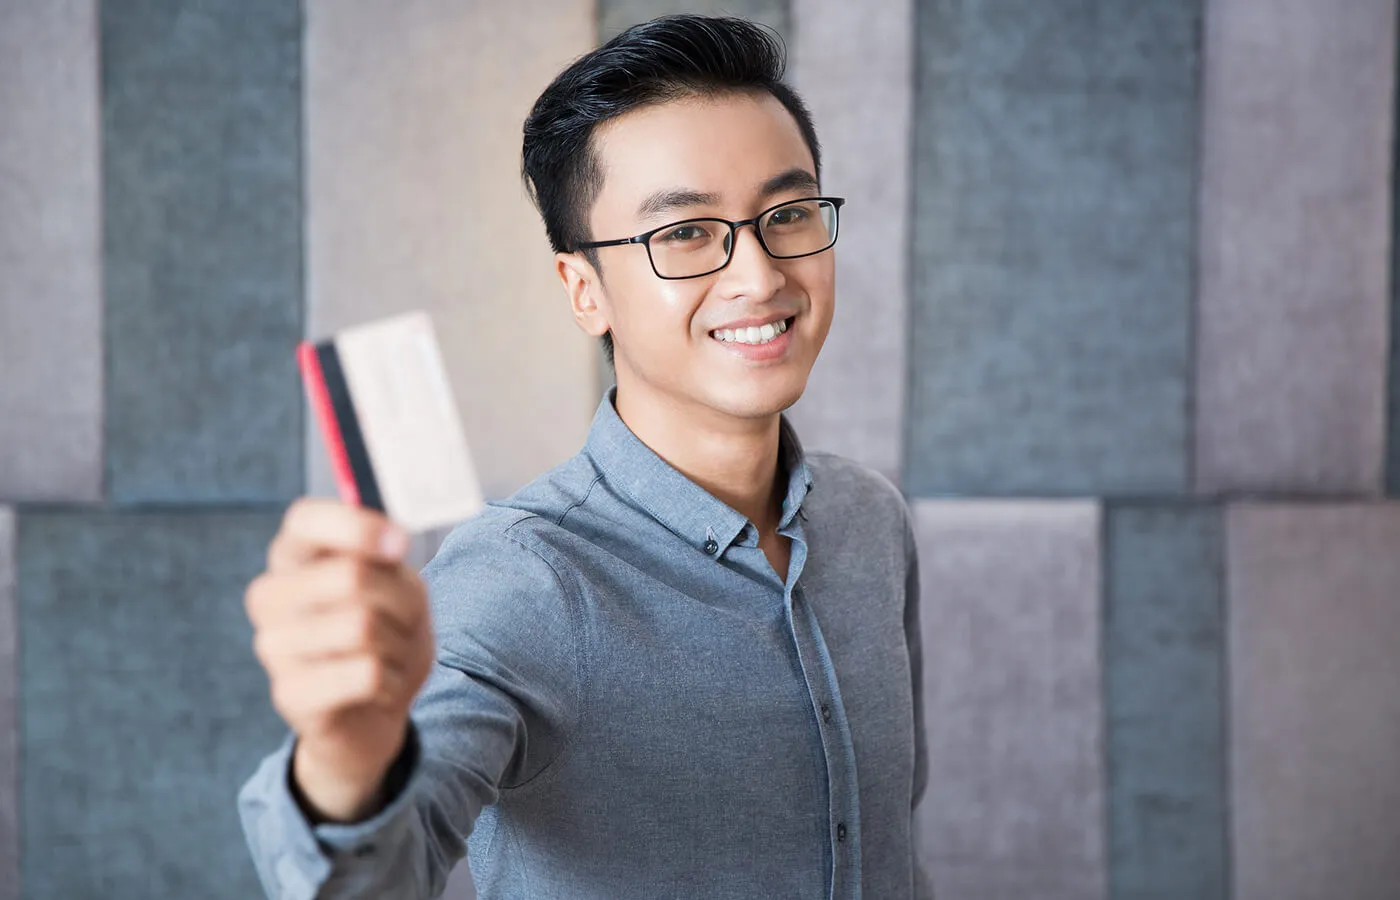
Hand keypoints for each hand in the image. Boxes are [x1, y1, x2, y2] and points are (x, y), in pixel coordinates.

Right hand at [245, 498, 434, 821]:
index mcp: (292, 557)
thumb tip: (391, 540)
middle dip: (401, 602)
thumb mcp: (400, 589)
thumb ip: (389, 559)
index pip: (305, 519)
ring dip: (399, 645)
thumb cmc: (384, 636)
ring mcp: (271, 646)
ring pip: (362, 626)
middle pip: (350, 575)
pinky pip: (366, 673)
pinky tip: (378, 690)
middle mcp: (269, 596)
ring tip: (388, 658)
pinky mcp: (288, 694)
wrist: (373, 715)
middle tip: (404, 623)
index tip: (400, 547)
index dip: (356, 527)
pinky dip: (392, 681)